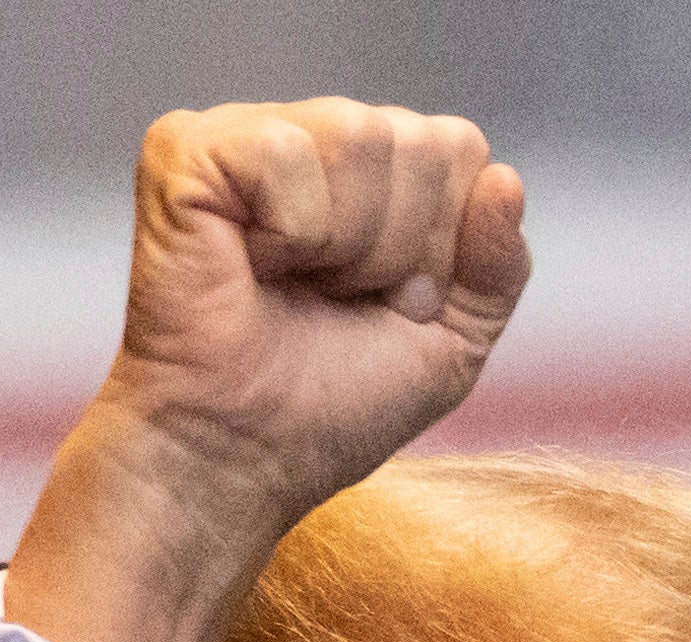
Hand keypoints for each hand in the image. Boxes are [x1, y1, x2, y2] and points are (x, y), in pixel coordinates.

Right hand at [4, 100, 529, 641]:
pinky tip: (251, 264)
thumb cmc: (326, 409)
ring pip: (360, 134)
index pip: (460, 148)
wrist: (238, 459)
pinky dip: (289, 229)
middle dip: (400, 248)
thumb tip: (505, 178)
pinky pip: (286, 150)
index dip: (442, 247)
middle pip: (420, 139)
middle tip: (335, 301)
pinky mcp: (186, 149)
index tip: (386, 306)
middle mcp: (311, 137)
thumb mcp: (450, 346)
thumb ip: (499, 268)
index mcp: (371, 170)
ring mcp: (245, 134)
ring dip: (348, 244)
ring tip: (296, 285)